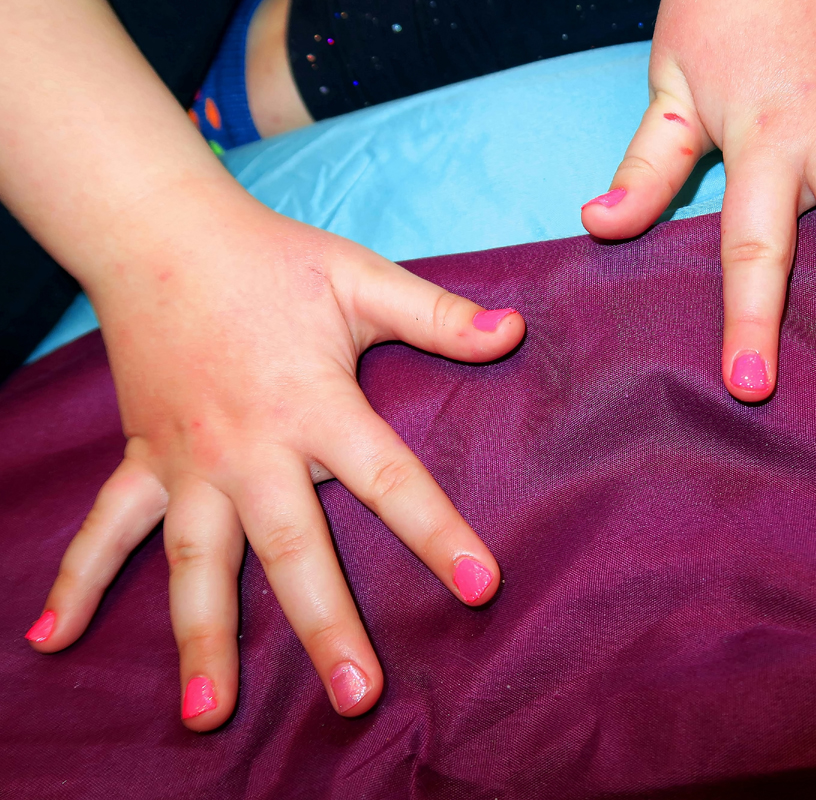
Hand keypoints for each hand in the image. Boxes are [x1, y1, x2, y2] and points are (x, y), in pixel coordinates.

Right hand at [23, 197, 523, 730]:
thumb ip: (438, 315)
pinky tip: (51, 641)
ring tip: (207, 714)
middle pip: (291, 549)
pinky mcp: (143, 461)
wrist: (161, 233)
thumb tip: (516, 331)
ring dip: (200, 639)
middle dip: (326, 624)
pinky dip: (76, 582)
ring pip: (195, 562)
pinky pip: (105, 529)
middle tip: (358, 696)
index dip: (439, 533)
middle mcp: (248, 448)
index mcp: (312, 405)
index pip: (389, 479)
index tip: (482, 586)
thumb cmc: (271, 260)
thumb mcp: (360, 279)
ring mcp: (187, 462)